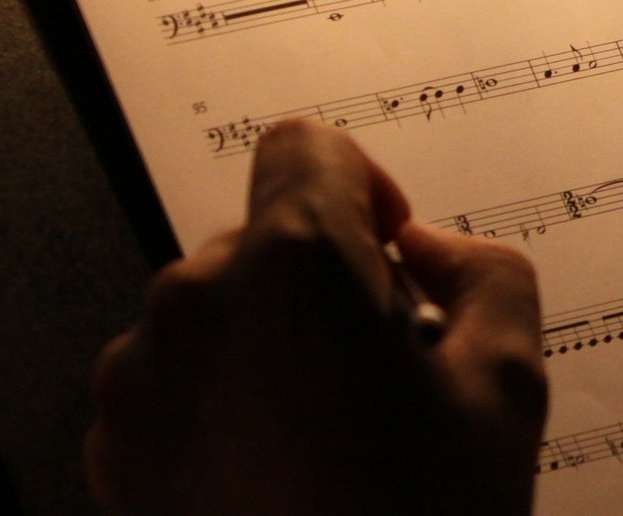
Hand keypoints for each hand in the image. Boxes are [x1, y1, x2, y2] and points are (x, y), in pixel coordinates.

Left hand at [86, 121, 546, 515]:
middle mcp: (197, 302)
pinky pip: (174, 383)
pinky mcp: (112, 448)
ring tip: (333, 435)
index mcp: (295, 265)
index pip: (308, 148)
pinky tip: (281, 473)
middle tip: (386, 372)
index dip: (360, 184)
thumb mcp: (510, 382)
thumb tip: (428, 250)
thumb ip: (487, 271)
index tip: (391, 251)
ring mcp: (140, 378)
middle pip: (265, 237)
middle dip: (325, 284)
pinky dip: (224, 405)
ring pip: (217, 312)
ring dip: (270, 345)